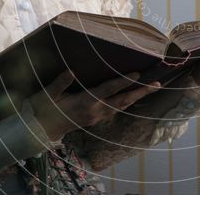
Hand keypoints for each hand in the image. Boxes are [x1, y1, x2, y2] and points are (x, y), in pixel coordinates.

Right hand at [29, 71, 161, 141]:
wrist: (42, 129)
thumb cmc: (44, 108)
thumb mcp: (48, 94)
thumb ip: (60, 83)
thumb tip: (71, 71)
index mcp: (85, 102)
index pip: (108, 89)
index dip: (123, 81)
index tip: (137, 73)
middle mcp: (95, 110)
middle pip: (123, 100)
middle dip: (141, 92)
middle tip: (157, 84)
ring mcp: (97, 116)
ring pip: (122, 106)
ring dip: (137, 96)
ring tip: (152, 87)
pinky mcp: (96, 118)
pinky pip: (116, 109)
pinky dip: (127, 101)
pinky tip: (134, 95)